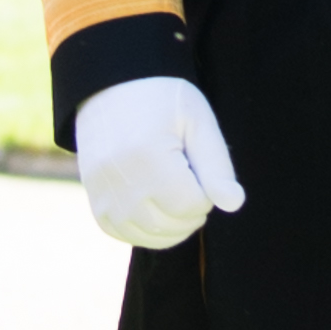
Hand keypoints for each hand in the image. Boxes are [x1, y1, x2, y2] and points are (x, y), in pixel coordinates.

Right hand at [75, 75, 244, 248]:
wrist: (110, 92)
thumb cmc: (161, 102)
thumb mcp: (197, 120)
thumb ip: (217, 165)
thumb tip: (234, 204)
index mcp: (147, 158)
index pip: (194, 204)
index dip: (207, 189)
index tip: (197, 163)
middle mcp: (120, 184)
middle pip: (175, 224)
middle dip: (192, 207)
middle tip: (187, 174)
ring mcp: (104, 199)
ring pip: (154, 237)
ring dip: (174, 222)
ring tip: (174, 189)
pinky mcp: (97, 208)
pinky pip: (129, 236)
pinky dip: (149, 230)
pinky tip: (156, 205)